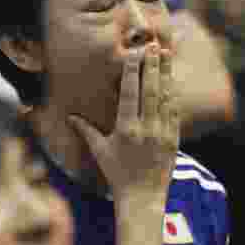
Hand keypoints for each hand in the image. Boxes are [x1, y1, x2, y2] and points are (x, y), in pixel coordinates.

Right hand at [69, 45, 178, 198]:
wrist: (143, 198)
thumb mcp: (99, 151)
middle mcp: (146, 129)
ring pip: (165, 97)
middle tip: (153, 46)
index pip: (130, 94)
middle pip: (150, 91)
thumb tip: (70, 116)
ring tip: (166, 54)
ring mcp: (162, 133)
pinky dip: (173, 94)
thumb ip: (86, 131)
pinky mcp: (174, 139)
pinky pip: (174, 111)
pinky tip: (172, 79)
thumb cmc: (117, 175)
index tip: (135, 55)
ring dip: (166, 74)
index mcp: (126, 130)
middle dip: (152, 66)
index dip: (133, 72)